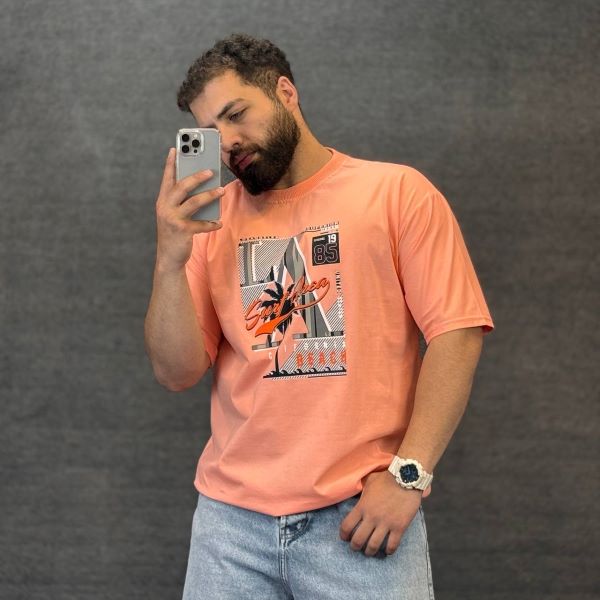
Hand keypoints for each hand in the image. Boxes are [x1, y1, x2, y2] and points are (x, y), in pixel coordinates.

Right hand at [155, 148, 224, 270]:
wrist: (169, 258)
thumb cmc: (174, 233)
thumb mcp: (174, 215)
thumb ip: (184, 202)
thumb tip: (204, 188)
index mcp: (162, 201)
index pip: (167, 179)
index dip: (170, 164)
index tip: (175, 149)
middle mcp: (165, 207)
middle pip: (181, 187)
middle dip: (196, 177)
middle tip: (211, 170)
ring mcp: (172, 219)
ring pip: (194, 202)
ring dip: (209, 195)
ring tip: (221, 191)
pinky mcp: (182, 231)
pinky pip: (201, 224)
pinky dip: (211, 223)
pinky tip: (219, 222)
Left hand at [339, 470, 430, 556]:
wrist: (406, 478)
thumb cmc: (387, 478)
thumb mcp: (369, 481)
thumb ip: (362, 489)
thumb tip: (358, 490)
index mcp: (362, 506)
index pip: (346, 526)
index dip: (344, 535)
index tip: (345, 538)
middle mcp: (372, 517)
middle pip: (358, 540)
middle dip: (355, 546)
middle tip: (356, 547)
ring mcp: (386, 523)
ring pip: (373, 545)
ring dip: (369, 552)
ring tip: (369, 552)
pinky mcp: (399, 527)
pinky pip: (392, 545)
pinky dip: (388, 551)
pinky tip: (387, 551)